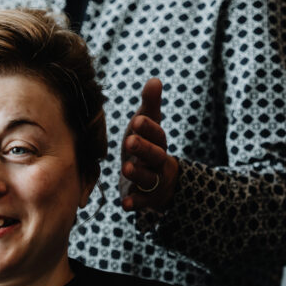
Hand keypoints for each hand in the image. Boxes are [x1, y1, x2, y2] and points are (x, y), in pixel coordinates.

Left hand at [121, 78, 178, 211]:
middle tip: (128, 141)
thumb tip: (155, 80)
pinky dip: (135, 203)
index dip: (148, 128)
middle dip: (143, 148)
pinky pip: (141, 202)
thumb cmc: (148, 146)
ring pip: (148, 178)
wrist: (160, 181)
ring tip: (125, 168)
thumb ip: (151, 105)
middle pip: (154, 155)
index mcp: (158, 142)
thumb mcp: (148, 125)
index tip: (136, 120)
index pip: (157, 133)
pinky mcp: (146, 199)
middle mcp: (158, 161)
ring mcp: (154, 181)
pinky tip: (125, 205)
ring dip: (138, 173)